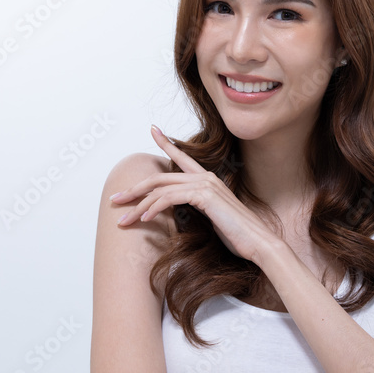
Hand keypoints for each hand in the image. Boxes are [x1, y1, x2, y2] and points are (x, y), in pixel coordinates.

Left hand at [110, 125, 281, 264]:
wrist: (258, 242)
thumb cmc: (238, 235)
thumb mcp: (214, 218)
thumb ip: (198, 208)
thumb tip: (180, 213)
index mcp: (207, 180)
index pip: (182, 157)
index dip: (166, 143)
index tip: (153, 130)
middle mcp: (205, 177)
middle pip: (159, 177)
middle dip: (134, 189)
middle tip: (115, 200)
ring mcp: (205, 184)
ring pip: (160, 189)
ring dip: (137, 206)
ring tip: (123, 220)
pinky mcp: (204, 196)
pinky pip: (169, 198)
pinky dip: (153, 208)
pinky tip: (144, 219)